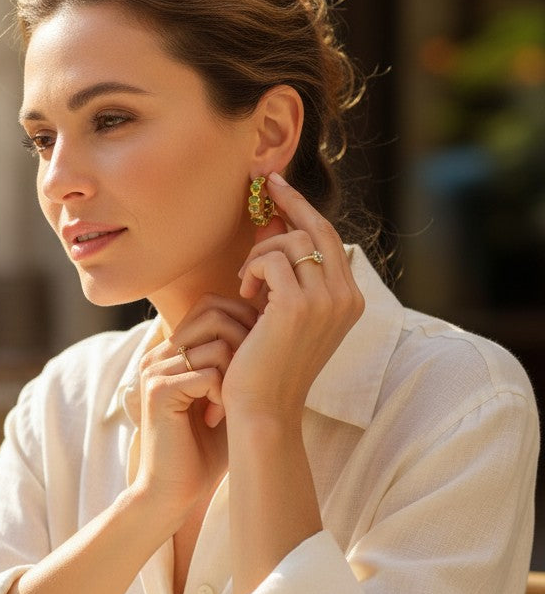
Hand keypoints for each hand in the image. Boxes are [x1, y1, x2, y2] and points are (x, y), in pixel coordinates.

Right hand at [129, 293, 256, 518]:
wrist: (175, 490)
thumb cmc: (207, 446)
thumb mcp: (229, 394)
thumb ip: (243, 358)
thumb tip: (281, 322)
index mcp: (173, 350)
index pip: (213, 304)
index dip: (244, 324)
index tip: (253, 364)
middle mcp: (160, 353)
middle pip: (215, 311)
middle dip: (245, 342)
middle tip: (246, 381)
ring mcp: (156, 370)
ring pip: (217, 340)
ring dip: (236, 373)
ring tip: (229, 404)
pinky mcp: (159, 391)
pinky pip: (209, 372)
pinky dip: (224, 395)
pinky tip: (217, 418)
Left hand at [225, 171, 363, 423]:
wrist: (263, 410)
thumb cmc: (266, 365)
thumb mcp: (281, 313)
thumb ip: (285, 272)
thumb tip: (273, 223)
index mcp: (350, 300)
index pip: (329, 239)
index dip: (303, 209)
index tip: (279, 186)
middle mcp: (346, 297)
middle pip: (317, 229)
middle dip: (289, 201)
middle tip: (264, 183)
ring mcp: (326, 301)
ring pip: (289, 244)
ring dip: (258, 256)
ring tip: (244, 286)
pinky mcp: (299, 306)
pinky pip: (271, 260)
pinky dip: (251, 270)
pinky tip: (243, 296)